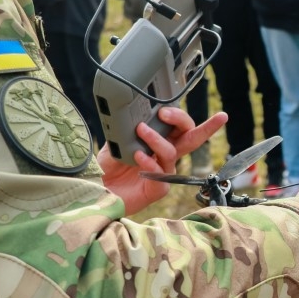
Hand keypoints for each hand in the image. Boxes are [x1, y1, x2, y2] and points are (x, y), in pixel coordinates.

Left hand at [98, 108, 227, 214]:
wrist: (98, 189)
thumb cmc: (108, 167)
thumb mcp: (116, 141)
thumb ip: (128, 130)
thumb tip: (134, 117)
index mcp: (159, 143)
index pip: (180, 127)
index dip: (179, 116)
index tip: (163, 108)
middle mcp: (165, 157)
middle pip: (191, 139)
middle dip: (200, 126)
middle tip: (166, 114)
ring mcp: (164, 173)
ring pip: (171, 152)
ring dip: (155, 139)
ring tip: (140, 130)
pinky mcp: (158, 189)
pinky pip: (160, 174)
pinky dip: (149, 162)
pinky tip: (138, 156)